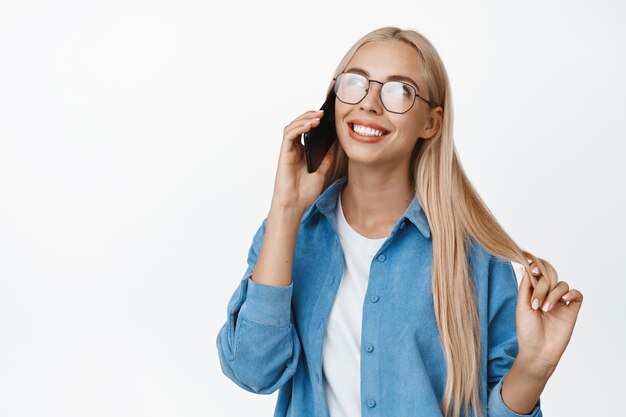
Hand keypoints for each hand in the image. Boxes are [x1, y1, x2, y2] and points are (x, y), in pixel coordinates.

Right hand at [270, 109, 333, 213]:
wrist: (295, 204)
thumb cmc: (304, 192)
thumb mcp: (321, 173)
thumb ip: (325, 161)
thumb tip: (333, 149)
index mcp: (302, 152)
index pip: (307, 131)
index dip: (315, 121)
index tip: (328, 118)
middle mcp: (294, 149)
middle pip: (299, 125)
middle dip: (310, 116)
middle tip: (323, 112)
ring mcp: (288, 151)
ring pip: (293, 126)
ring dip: (304, 119)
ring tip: (318, 117)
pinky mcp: (284, 153)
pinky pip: (289, 135)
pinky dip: (299, 127)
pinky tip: (309, 126)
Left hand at [515, 263, 583, 377]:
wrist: (538, 352)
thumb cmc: (527, 331)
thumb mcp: (522, 307)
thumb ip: (525, 287)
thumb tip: (527, 268)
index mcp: (534, 294)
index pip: (539, 275)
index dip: (538, 269)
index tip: (534, 269)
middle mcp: (547, 297)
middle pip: (549, 279)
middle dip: (542, 288)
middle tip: (535, 304)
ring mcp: (560, 304)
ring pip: (562, 286)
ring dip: (553, 294)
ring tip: (545, 308)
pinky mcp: (571, 311)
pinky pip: (577, 295)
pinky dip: (572, 293)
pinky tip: (565, 299)